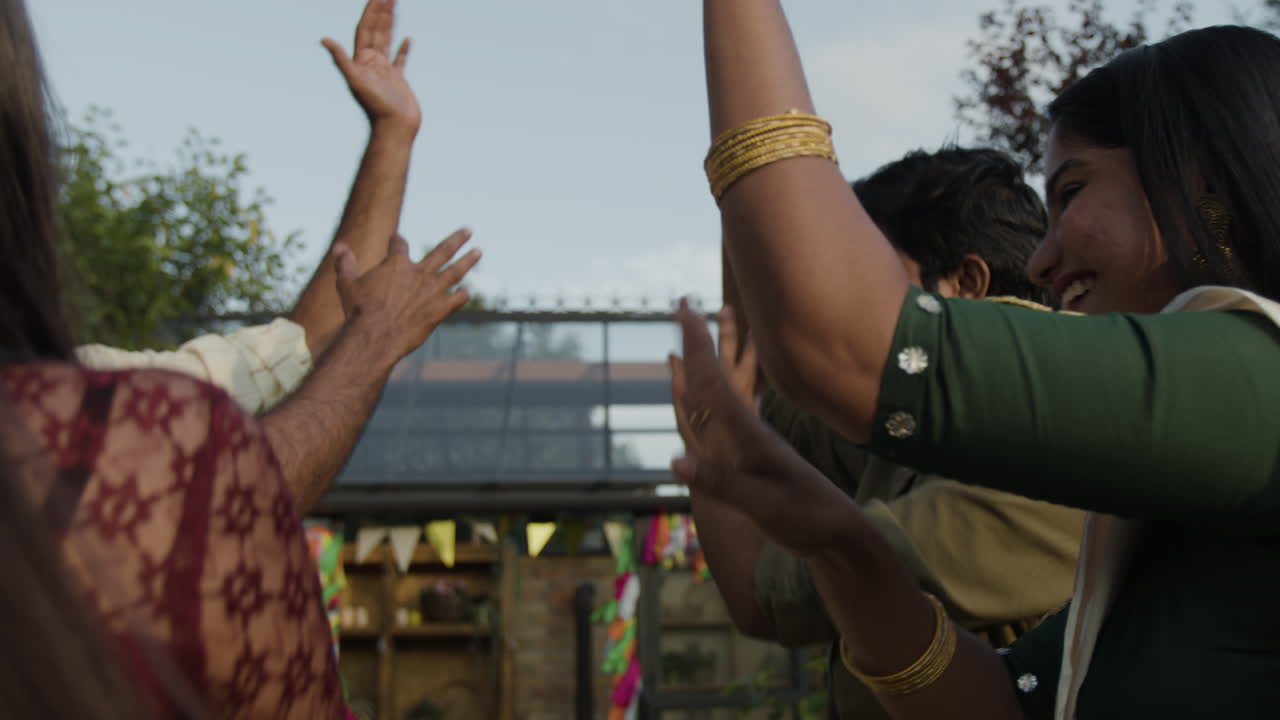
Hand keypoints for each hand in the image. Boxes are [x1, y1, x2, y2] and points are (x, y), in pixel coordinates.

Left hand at [322, 0, 420, 131]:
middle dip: (381, 11)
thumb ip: (340, 59)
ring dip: (390, 23)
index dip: (370, 11)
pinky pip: (400, 59)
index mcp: (361, 60)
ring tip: (395, 6)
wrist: (394, 128)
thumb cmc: (375, 107)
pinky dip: (403, 48)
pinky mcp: (398, 80)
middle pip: (376, 30)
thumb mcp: (355, 81)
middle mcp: (371, 62)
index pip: (365, 29)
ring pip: (387, 40)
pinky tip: (407, 39)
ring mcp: (385, 70)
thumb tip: (323, 39)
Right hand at [334, 231, 479, 364]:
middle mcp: (418, 273)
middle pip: (441, 251)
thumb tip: (339, 246)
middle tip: (469, 230)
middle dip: (456, 240)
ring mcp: (432, 291)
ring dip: (468, 261)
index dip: (397, 242)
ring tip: (479, 251)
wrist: (375, 336)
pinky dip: (461, 295)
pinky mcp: (439, 311)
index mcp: (396, 264)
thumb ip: (344, 263)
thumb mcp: (346, 283)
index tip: (397, 239)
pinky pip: (455, 300)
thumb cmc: (358, 310)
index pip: (399, 245)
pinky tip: (466, 291)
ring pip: (455, 271)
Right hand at [670, 300, 855, 557]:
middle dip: (699, 341)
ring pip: (720, 394)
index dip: (697, 345)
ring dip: (705, 362)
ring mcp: (750, 442)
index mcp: (748, 435)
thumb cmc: (806, 519)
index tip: (684, 309)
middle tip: (683, 303)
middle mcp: (748, 431)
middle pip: (717, 376)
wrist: (839, 536)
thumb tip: (676, 461)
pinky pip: (721, 419)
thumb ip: (722, 483)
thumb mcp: (764, 504)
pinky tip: (706, 394)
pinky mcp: (753, 458)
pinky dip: (706, 399)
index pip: (715, 381)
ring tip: (695, 334)